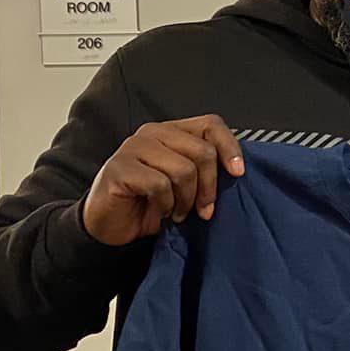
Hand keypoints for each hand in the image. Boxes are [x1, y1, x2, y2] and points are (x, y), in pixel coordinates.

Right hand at [81, 116, 244, 244]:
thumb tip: (236, 170)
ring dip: (186, 200)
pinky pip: (159, 185)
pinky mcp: (119, 168)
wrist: (110, 225)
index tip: (238, 174)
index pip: (210, 124)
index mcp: (171, 131)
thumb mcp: (184, 183)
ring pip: (184, 170)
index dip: (230, 147)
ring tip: (177, 212)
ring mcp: (133, 147)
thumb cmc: (150, 203)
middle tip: (203, 209)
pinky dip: (165, 205)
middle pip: (203, 152)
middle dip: (209, 187)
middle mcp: (152, 133)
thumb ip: (203, 168)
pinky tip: (159, 211)